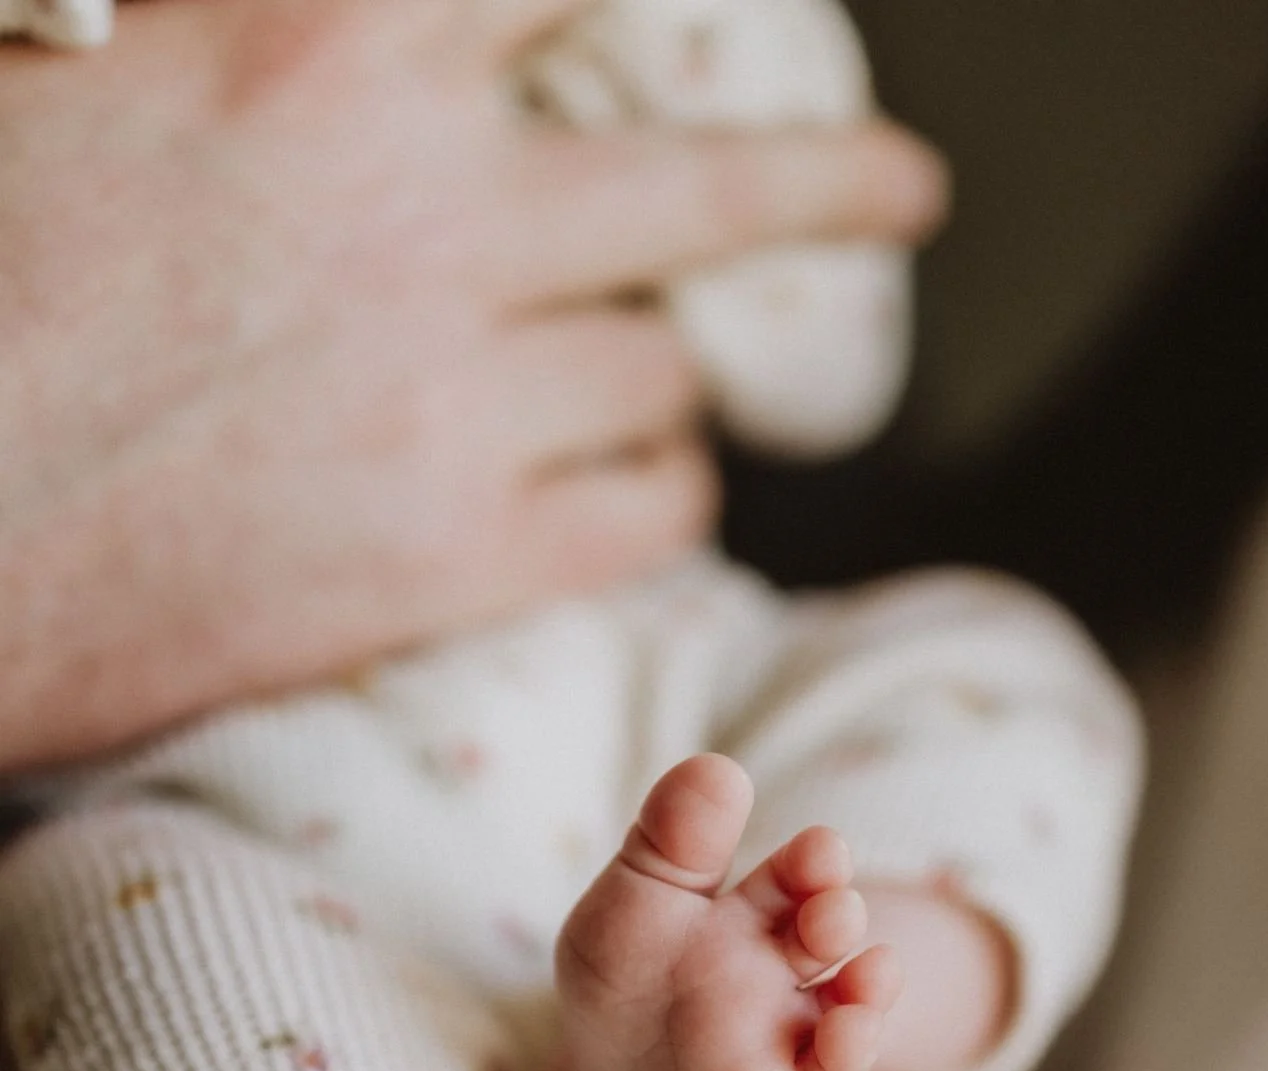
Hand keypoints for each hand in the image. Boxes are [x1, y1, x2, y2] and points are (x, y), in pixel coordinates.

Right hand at [0, 0, 944, 769]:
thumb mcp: (100, 65)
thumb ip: (274, 34)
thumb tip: (418, 47)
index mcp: (330, 38)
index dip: (674, 0)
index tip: (719, 19)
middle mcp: (432, 209)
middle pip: (719, 186)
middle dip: (836, 183)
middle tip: (903, 191)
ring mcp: (458, 395)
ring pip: (668, 370)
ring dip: (668, 371)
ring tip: (650, 383)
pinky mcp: (453, 555)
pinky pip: (646, 511)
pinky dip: (660, 491)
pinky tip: (639, 486)